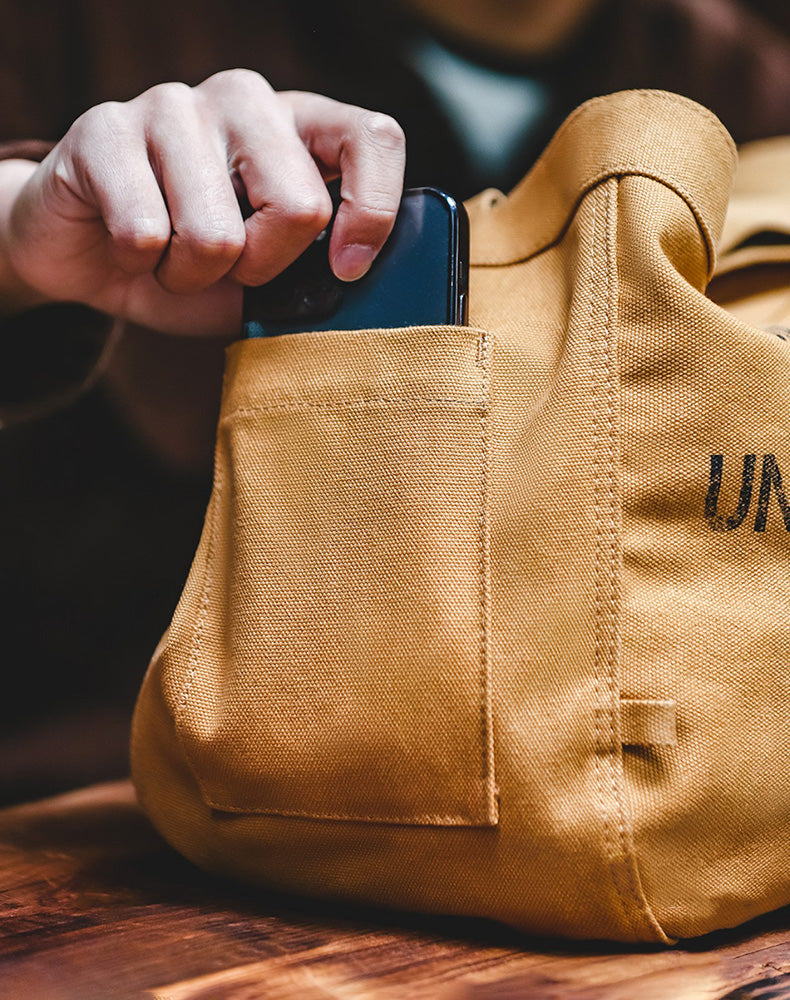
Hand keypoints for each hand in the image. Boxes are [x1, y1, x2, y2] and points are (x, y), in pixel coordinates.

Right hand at [0, 70, 405, 335]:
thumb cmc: (186, 262)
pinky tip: (129, 245)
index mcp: (297, 128)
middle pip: (300, 207)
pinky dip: (138, 266)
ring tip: (170, 258)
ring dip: (190, 276)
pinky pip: (143, 233)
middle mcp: (244, 100)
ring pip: (217, 234)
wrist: (85, 251)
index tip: (347, 269)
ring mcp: (174, 105)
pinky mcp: (106, 128)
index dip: (373, 211)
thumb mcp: (263, 280)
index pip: (372, 137)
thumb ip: (307, 277)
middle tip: (228, 267)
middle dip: (262, 269)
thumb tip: (344, 287)